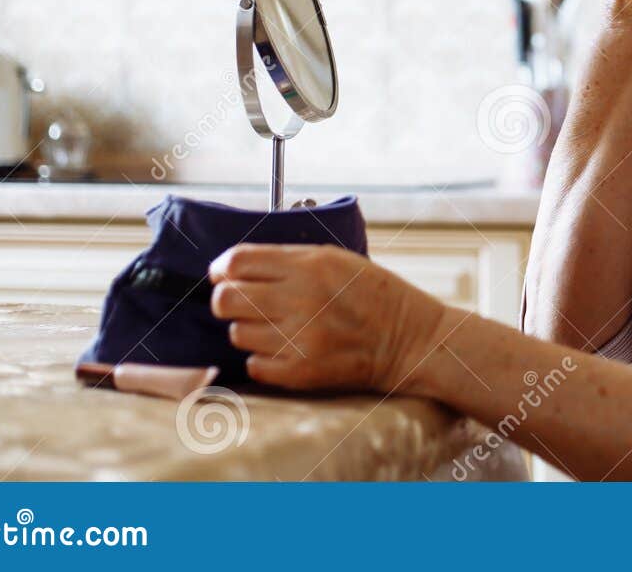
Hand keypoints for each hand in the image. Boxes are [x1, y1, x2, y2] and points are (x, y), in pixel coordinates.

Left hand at [209, 244, 444, 392]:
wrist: (410, 339)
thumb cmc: (374, 294)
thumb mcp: (336, 259)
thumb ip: (288, 260)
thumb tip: (235, 267)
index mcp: (310, 266)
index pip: (237, 262)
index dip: (222, 267)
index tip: (224, 273)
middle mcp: (300, 300)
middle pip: (226, 298)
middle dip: (227, 299)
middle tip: (242, 302)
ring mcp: (299, 339)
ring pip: (237, 333)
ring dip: (250, 329)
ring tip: (276, 326)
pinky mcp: (300, 372)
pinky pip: (253, 364)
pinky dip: (264, 358)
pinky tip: (286, 349)